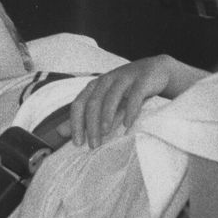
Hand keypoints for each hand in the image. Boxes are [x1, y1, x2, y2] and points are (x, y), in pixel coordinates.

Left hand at [68, 55, 202, 147]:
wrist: (157, 72)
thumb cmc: (128, 90)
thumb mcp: (105, 102)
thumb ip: (85, 116)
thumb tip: (61, 131)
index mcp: (95, 85)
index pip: (79, 104)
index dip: (76, 123)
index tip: (78, 143)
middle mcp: (107, 79)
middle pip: (93, 102)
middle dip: (91, 125)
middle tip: (94, 145)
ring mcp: (125, 78)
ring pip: (111, 97)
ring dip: (107, 116)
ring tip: (106, 133)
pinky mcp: (142, 80)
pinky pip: (135, 95)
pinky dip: (130, 110)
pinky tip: (128, 124)